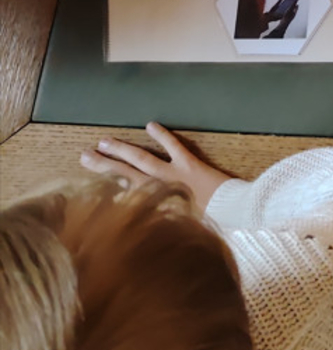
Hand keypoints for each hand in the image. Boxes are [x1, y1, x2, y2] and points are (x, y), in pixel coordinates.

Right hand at [80, 122, 231, 211]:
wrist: (230, 213)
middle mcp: (158, 189)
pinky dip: (162, 135)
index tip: (89, 179)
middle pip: (124, 174)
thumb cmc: (206, 221)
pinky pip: (173, 147)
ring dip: (121, 150)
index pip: (124, 193)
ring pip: (141, 159)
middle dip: (104, 165)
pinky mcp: (189, 164)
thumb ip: (160, 218)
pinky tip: (150, 124)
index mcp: (153, 204)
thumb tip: (142, 217)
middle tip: (84, 156)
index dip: (106, 185)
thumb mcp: (177, 225)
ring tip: (103, 142)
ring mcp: (172, 175)